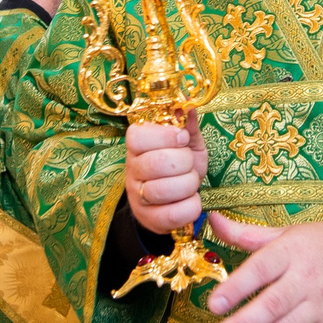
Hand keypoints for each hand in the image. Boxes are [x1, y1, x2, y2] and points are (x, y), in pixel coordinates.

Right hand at [123, 111, 202, 234]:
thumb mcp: (188, 142)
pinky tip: (191, 200)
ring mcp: (137, 195)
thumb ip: (187, 124)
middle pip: (157, 163)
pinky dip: (191, 207)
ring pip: (164, 190)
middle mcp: (131, 168)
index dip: (166, 136)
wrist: (175, 199)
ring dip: (189, 185)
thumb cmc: (181, 165)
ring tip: (190, 182)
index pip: (138, 136)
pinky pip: (172, 214)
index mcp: (137, 144)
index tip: (182, 139)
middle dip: (185, 162)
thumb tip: (188, 105)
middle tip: (188, 164)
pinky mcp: (147, 218)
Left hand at [201, 212, 322, 322]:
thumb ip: (246, 233)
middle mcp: (305, 279)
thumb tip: (213, 220)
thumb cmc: (319, 244)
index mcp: (291, 251)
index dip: (238, 287)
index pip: (261, 269)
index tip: (214, 304)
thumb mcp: (285, 233)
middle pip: (273, 306)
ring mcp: (320, 305)